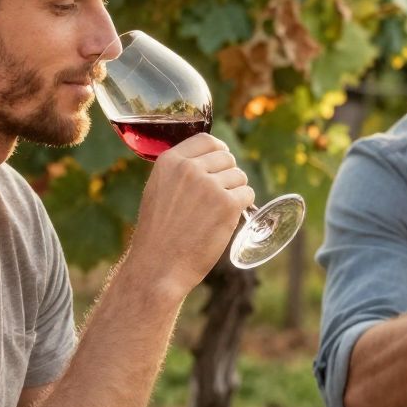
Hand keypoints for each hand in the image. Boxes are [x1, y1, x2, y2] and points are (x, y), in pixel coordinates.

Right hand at [128, 133, 255, 294]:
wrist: (158, 267)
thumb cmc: (159, 234)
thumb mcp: (158, 191)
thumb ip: (179, 173)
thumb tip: (209, 160)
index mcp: (170, 161)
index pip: (207, 140)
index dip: (218, 152)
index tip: (221, 165)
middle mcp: (190, 169)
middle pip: (227, 157)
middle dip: (228, 175)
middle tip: (219, 197)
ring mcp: (210, 186)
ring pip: (240, 176)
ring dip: (236, 191)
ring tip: (219, 212)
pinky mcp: (227, 205)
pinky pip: (248, 194)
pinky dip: (244, 206)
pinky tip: (230, 218)